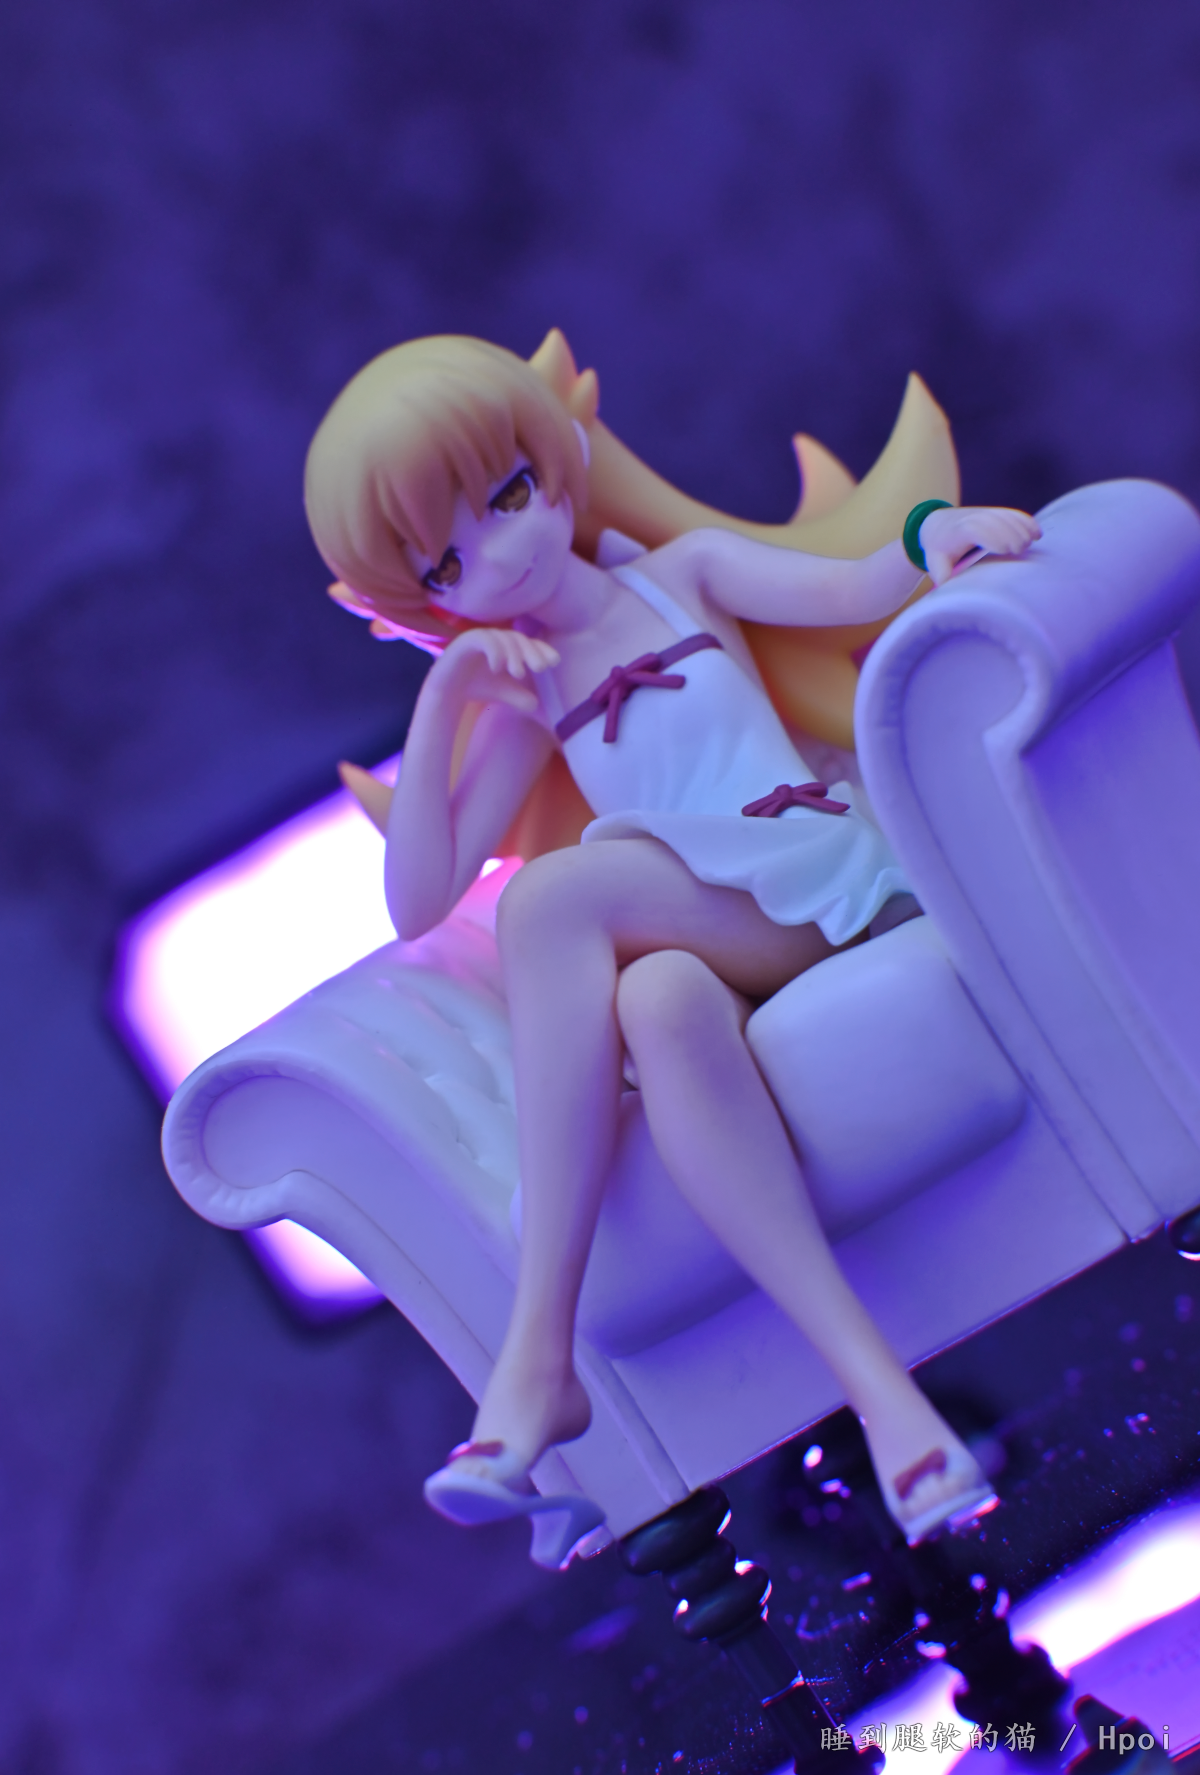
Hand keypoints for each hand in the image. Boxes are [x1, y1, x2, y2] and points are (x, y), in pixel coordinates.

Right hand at [431, 626, 560, 713]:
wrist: (447, 693)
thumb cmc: (478, 688)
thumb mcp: (503, 693)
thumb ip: (519, 696)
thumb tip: (535, 704)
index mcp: (507, 646)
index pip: (528, 642)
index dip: (541, 649)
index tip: (554, 662)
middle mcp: (495, 638)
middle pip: (518, 638)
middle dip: (531, 652)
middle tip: (540, 668)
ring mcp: (480, 637)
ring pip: (502, 638)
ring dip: (514, 654)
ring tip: (518, 673)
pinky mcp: (465, 641)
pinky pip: (483, 639)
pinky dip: (494, 651)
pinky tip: (498, 668)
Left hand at [919, 506, 1041, 586]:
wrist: (937, 525)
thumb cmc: (939, 550)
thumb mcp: (935, 564)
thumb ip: (942, 577)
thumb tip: (953, 593)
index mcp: (959, 530)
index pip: (976, 528)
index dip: (992, 536)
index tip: (1005, 550)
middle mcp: (973, 517)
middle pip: (996, 521)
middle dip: (1010, 534)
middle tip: (1021, 551)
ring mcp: (986, 512)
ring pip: (1007, 516)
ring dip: (1021, 528)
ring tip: (1030, 544)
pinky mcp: (996, 512)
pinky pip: (1013, 514)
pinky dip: (1026, 522)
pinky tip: (1037, 534)